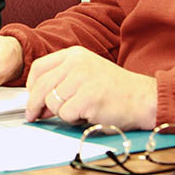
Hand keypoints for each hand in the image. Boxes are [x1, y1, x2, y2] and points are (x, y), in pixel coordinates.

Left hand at [25, 46, 157, 130]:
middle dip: (34, 106)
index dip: (31, 85)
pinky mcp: (88, 98)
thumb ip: (62, 82)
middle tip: (35, 117)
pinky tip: (89, 114)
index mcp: (74, 54)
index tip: (32, 97)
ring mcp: (82, 80)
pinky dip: (74, 120)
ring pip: (52, 102)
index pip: (39, 67)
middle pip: (40, 87)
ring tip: (80, 110)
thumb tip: (36, 105)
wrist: (143, 98)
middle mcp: (76, 63)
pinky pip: (66, 114)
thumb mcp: (86, 74)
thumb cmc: (115, 89)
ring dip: (62, 113)